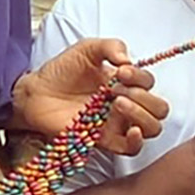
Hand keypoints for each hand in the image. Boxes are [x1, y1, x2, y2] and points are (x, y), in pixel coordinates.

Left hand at [13, 38, 168, 155]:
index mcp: (124, 83)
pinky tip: (130, 129)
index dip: (141, 77)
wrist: (35, 92)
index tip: (121, 72)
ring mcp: (115, 123)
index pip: (149, 83)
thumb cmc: (60, 70)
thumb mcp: (87, 49)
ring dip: (141, 114)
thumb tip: (128, 59)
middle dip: (144, 97)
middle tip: (116, 90)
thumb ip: (110, 46)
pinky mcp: (103, 139)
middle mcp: (124, 104)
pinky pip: (130, 149)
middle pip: (159, 108)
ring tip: (117, 103)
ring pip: (151, 128)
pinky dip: (137, 141)